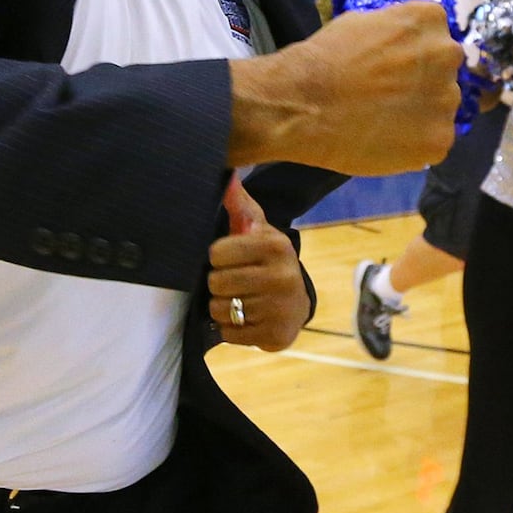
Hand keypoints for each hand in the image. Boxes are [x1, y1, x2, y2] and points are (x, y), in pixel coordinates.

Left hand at [208, 179, 308, 350]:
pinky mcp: (275, 335)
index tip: (227, 259)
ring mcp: (280, 308)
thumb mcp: (258, 229)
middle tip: (231, 282)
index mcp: (275, 246)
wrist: (296, 301)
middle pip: (216, 283)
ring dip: (222, 308)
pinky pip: (229, 334)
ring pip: (219, 310)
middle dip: (217, 284)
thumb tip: (228, 177)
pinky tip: (246, 318)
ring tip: (238, 299)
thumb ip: (240, 206)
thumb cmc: (267, 259)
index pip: (217, 253)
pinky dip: (231, 328)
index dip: (216, 258)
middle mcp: (282, 277)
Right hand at [232, 1, 460, 174]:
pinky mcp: (440, 139)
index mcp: (430, 20)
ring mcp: (446, 99)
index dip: (411, 55)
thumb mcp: (359, 22)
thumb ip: (393, 31)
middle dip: (421, 83)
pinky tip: (384, 141)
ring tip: (381, 122)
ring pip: (440, 108)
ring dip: (419, 114)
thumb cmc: (323, 59)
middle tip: (386, 96)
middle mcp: (447, 55)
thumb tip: (400, 44)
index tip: (389, 67)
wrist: (302, 104)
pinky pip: (434, 141)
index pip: (434, 36)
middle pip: (443, 71)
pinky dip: (413, 144)